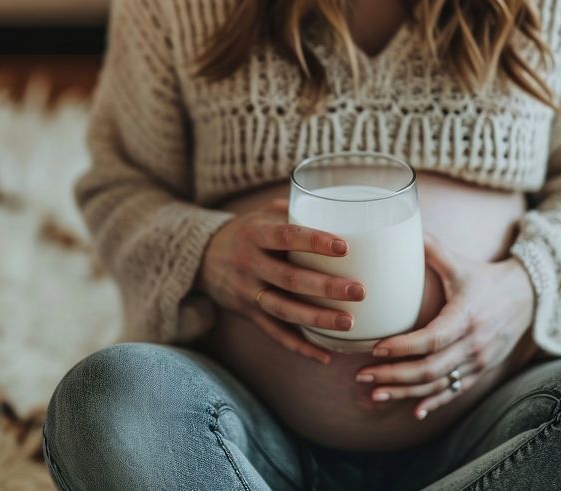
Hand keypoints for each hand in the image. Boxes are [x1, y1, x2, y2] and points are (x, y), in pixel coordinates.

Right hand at [199, 198, 366, 363]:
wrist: (202, 258)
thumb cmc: (246, 232)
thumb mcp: (261, 215)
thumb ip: (293, 210)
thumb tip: (337, 205)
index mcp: (255, 234)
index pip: (286, 236)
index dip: (313, 242)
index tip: (344, 247)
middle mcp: (249, 264)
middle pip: (289, 278)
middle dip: (325, 287)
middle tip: (358, 291)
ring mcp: (247, 292)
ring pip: (283, 309)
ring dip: (316, 319)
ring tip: (348, 322)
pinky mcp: (248, 314)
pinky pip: (275, 333)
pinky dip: (299, 346)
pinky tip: (325, 355)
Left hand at [355, 234, 535, 418]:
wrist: (528, 296)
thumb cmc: (484, 277)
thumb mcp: (459, 262)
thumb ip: (430, 248)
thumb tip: (402, 225)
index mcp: (465, 315)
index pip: (432, 338)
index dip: (403, 347)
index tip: (376, 348)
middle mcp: (473, 342)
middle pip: (431, 368)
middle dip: (394, 375)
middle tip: (363, 376)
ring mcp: (479, 360)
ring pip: (439, 384)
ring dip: (406, 392)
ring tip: (375, 393)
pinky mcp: (481, 370)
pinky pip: (455, 391)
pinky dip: (434, 402)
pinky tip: (414, 410)